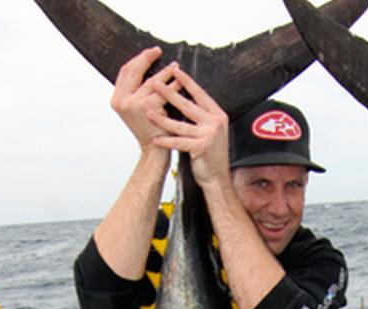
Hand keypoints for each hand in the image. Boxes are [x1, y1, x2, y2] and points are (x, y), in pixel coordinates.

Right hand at [110, 47, 177, 149]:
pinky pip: (163, 91)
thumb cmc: (150, 131)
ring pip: (151, 81)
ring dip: (165, 72)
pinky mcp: (147, 108)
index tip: (149, 53)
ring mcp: (133, 104)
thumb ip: (136, 91)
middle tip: (158, 51)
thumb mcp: (136, 110)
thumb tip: (144, 65)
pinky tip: (181, 82)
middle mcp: (121, 101)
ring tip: (176, 67)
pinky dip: (174, 85)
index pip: (126, 71)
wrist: (154, 153)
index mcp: (117, 99)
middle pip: (134, 70)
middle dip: (147, 58)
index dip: (138, 59)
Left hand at [145, 66, 230, 186]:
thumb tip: (187, 101)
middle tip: (155, 84)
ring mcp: (208, 135)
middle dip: (169, 94)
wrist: (218, 178)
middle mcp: (214, 123)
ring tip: (148, 112)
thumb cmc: (212, 155)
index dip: (187, 82)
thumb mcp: (212, 131)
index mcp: (217, 115)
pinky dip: (165, 141)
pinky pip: (178, 142)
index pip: (200, 94)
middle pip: (188, 106)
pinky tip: (155, 138)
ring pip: (180, 124)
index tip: (175, 71)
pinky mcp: (200, 148)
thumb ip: (203, 117)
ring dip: (162, 118)